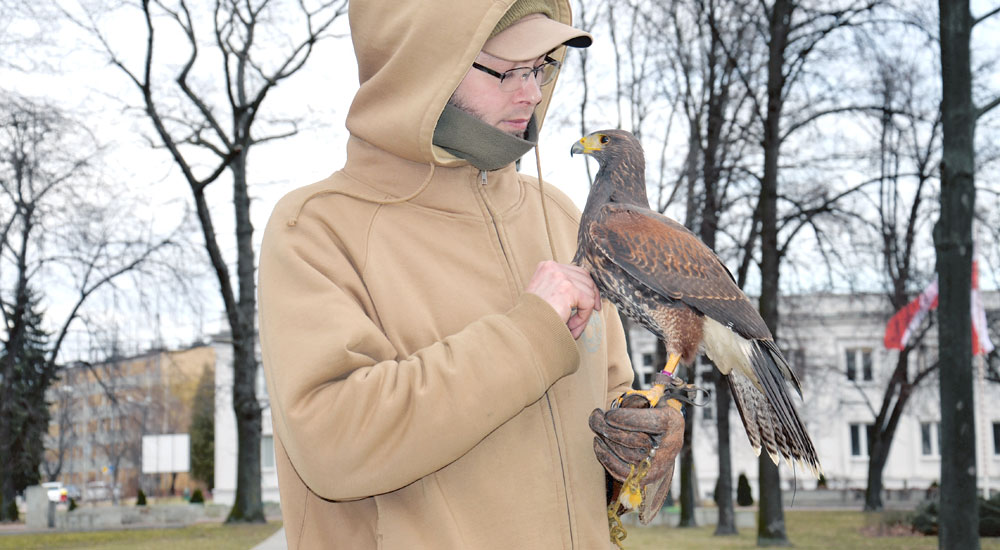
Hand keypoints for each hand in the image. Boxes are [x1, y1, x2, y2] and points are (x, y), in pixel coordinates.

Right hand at [525, 261, 600, 338]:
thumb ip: (560, 287)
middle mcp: (553, 267)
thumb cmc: (532, 316)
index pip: (576, 271)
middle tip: (587, 314)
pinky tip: (572, 327)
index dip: (586, 287)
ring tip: (572, 326)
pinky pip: (587, 303)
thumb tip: (587, 291)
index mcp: (546, 267)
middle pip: (586, 278)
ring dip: (584, 313)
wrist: (524, 327)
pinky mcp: (568, 289)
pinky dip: (583, 318)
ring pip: (589, 292)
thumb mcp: (545, 294)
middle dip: (590, 298)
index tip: (591, 302)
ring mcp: (561, 277)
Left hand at [589, 398, 683, 522]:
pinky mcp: (646, 477)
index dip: (629, 419)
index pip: (654, 422)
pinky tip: (598, 444)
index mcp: (673, 422)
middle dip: (610, 429)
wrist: (659, 434)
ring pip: (626, 455)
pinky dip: (606, 458)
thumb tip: (619, 408)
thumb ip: (636, 401)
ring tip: (596, 426)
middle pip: (636, 440)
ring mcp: (660, 465)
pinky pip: (622, 472)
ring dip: (606, 441)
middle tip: (595, 416)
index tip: (608, 415)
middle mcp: (670, 446)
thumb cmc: (649, 411)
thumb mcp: (648, 399)